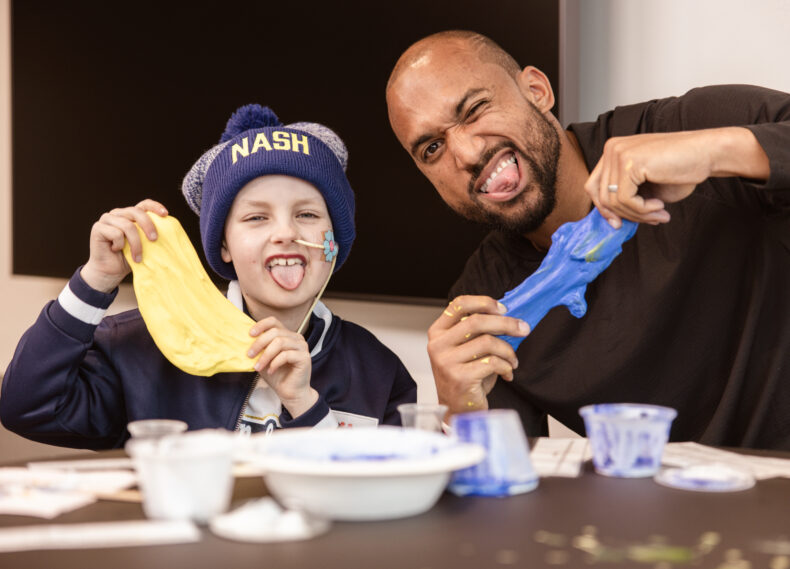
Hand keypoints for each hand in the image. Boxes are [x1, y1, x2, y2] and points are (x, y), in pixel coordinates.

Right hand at [80, 199, 168, 292]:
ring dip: (135, 244)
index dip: (155, 206)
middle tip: (154, 240)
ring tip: (137, 257)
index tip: (165, 214)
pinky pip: (116, 233)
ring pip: (127, 225)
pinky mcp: (98, 227)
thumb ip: (150, 235)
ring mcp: (107, 219)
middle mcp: (119, 214)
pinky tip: (115, 250)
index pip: (144, 204)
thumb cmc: (129, 258)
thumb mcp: (144, 246)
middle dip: (148, 225)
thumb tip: (170, 233)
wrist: (110, 271)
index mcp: (130, 215)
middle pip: (136, 212)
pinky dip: (119, 244)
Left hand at [248, 317, 317, 417]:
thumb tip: (243, 340)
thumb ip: (259, 349)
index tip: (250, 334)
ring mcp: (302, 347)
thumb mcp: (264, 359)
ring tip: (258, 367)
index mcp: (287, 335)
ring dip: (266, 355)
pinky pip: (286, 355)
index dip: (261, 325)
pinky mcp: (305, 357)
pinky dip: (275, 363)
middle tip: (249, 355)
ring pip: (280, 342)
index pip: (274, 322)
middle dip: (259, 343)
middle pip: (275, 332)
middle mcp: (296, 338)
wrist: (289, 393)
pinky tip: (271, 371)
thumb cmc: (277, 375)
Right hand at [427, 295, 528, 416]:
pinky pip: (493, 362)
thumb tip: (509, 316)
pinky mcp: (460, 378)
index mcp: (438, 332)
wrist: (459, 409)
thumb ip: (479, 331)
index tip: (503, 309)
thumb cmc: (467, 376)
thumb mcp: (468, 349)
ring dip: (508, 351)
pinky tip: (507, 373)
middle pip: (477, 321)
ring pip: (488, 342)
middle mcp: (438, 345)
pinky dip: (506, 367)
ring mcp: (447, 362)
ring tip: (513, 360)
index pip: (459, 304)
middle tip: (524, 329)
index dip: (484, 302)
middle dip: (506, 323)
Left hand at [585, 127, 769, 228]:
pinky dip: (643, 210)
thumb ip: (625, 198)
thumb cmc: (680, 170)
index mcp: (612, 152)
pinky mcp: (629, 162)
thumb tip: (611, 221)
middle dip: (626, 214)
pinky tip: (660, 206)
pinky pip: (625, 200)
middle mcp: (611, 149)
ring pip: (613, 201)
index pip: (593, 186)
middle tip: (651, 219)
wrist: (708, 154)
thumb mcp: (645, 187)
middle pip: (602, 195)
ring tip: (659, 214)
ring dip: (638, 214)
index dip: (604, 209)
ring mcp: (619, 153)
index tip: (618, 224)